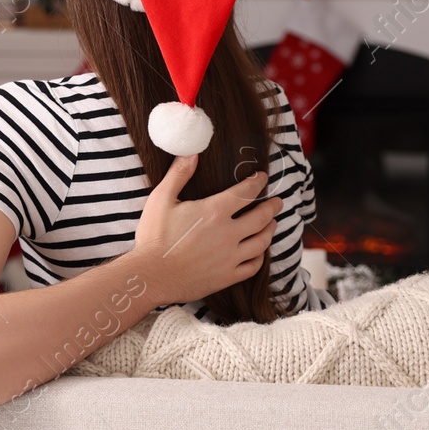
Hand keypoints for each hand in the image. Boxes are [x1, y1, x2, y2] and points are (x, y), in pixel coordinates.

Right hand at [130, 155, 279, 307]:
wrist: (150, 276)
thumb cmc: (154, 236)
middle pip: (261, 217)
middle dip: (272, 207)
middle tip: (278, 201)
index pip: (246, 192)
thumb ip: (180, 173)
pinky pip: (252, 267)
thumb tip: (193, 152)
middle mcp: (228, 234)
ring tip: (272, 223)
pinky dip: (260, 257)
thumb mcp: (162, 198)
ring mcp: (230, 258)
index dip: (257, 182)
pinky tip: (259, 252)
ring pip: (261, 242)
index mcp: (214, 212)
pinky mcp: (226, 277)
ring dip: (270, 230)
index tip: (263, 177)